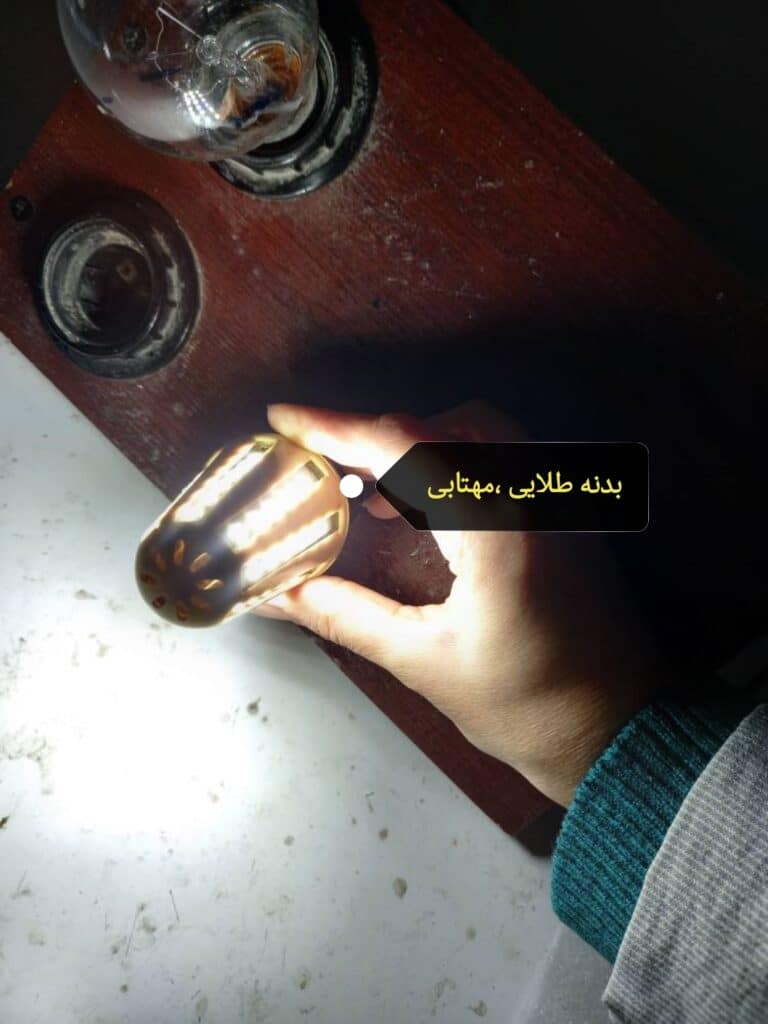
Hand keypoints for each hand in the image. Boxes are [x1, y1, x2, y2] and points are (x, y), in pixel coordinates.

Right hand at [256, 402, 658, 805]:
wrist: (617, 729)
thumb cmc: (527, 706)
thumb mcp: (423, 662)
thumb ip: (343, 614)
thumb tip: (274, 592)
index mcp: (499, 525)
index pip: (405, 447)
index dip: (335, 427)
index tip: (283, 417)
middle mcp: (534, 494)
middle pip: (442, 424)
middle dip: (376, 436)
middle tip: (323, 464)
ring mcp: (556, 501)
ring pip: (475, 434)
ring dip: (415, 447)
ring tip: (364, 491)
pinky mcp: (563, 515)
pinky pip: (499, 460)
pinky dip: (448, 465)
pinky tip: (413, 509)